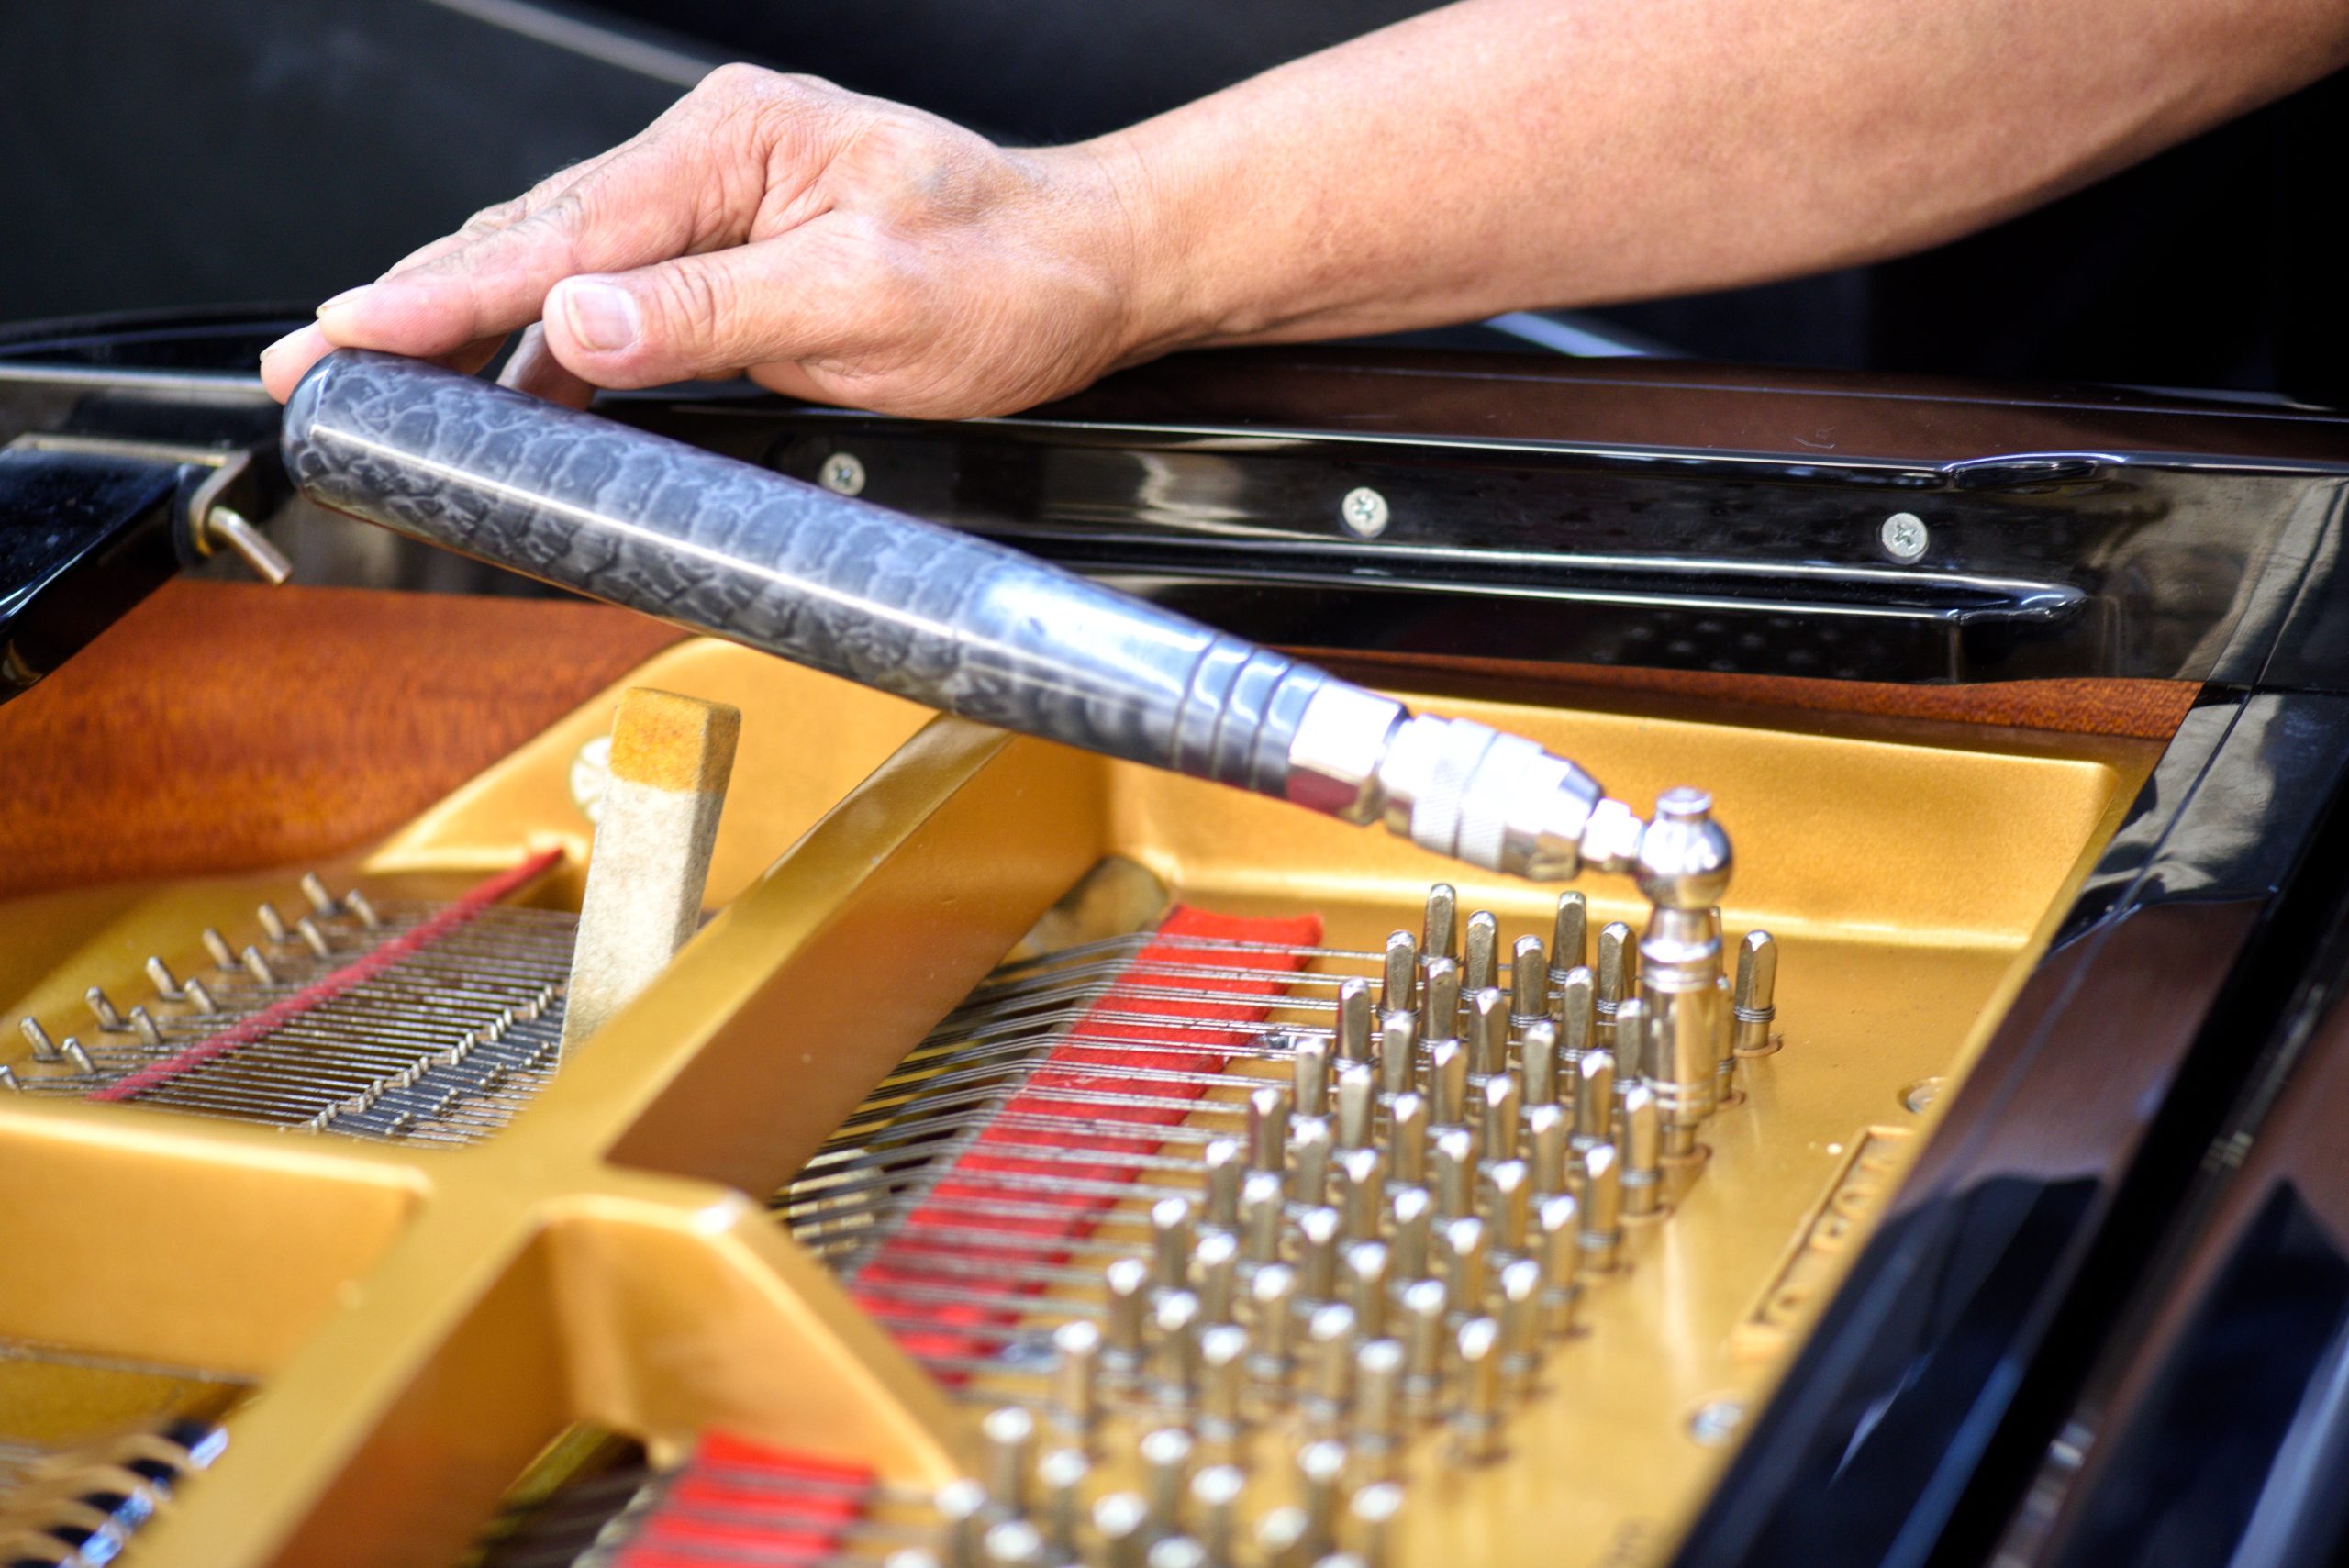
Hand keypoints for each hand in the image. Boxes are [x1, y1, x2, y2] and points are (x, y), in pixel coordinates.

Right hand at [258, 65, 1158, 417]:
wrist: (1086, 270)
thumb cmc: (1007, 273)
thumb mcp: (869, 303)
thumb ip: (716, 313)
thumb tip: (581, 323)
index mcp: (737, 147)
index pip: (563, 237)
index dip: (446, 295)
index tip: (352, 331)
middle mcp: (716, 160)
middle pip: (537, 238)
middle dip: (421, 301)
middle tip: (319, 359)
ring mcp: (721, 203)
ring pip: (566, 266)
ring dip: (474, 325)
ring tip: (380, 377)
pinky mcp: (736, 254)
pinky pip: (619, 297)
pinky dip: (553, 343)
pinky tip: (510, 387)